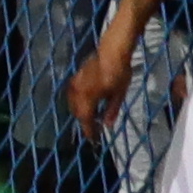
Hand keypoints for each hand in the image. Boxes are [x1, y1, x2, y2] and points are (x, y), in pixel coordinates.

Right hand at [66, 21, 138, 137]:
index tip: (94, 140)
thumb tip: (108, 126)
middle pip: (77, 113)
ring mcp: (74, 84)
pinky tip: (87, 104)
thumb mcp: (119, 94)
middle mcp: (77, 92)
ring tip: (92, 118)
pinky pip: (73, 96)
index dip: (89, 130)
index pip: (85, 119)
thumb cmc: (119, 74)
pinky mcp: (74, 79)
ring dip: (80, 113)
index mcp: (88, 98)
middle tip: (95, 129)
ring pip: (73, 104)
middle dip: (85, 122)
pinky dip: (78, 104)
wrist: (112, 53)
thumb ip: (111, 111)